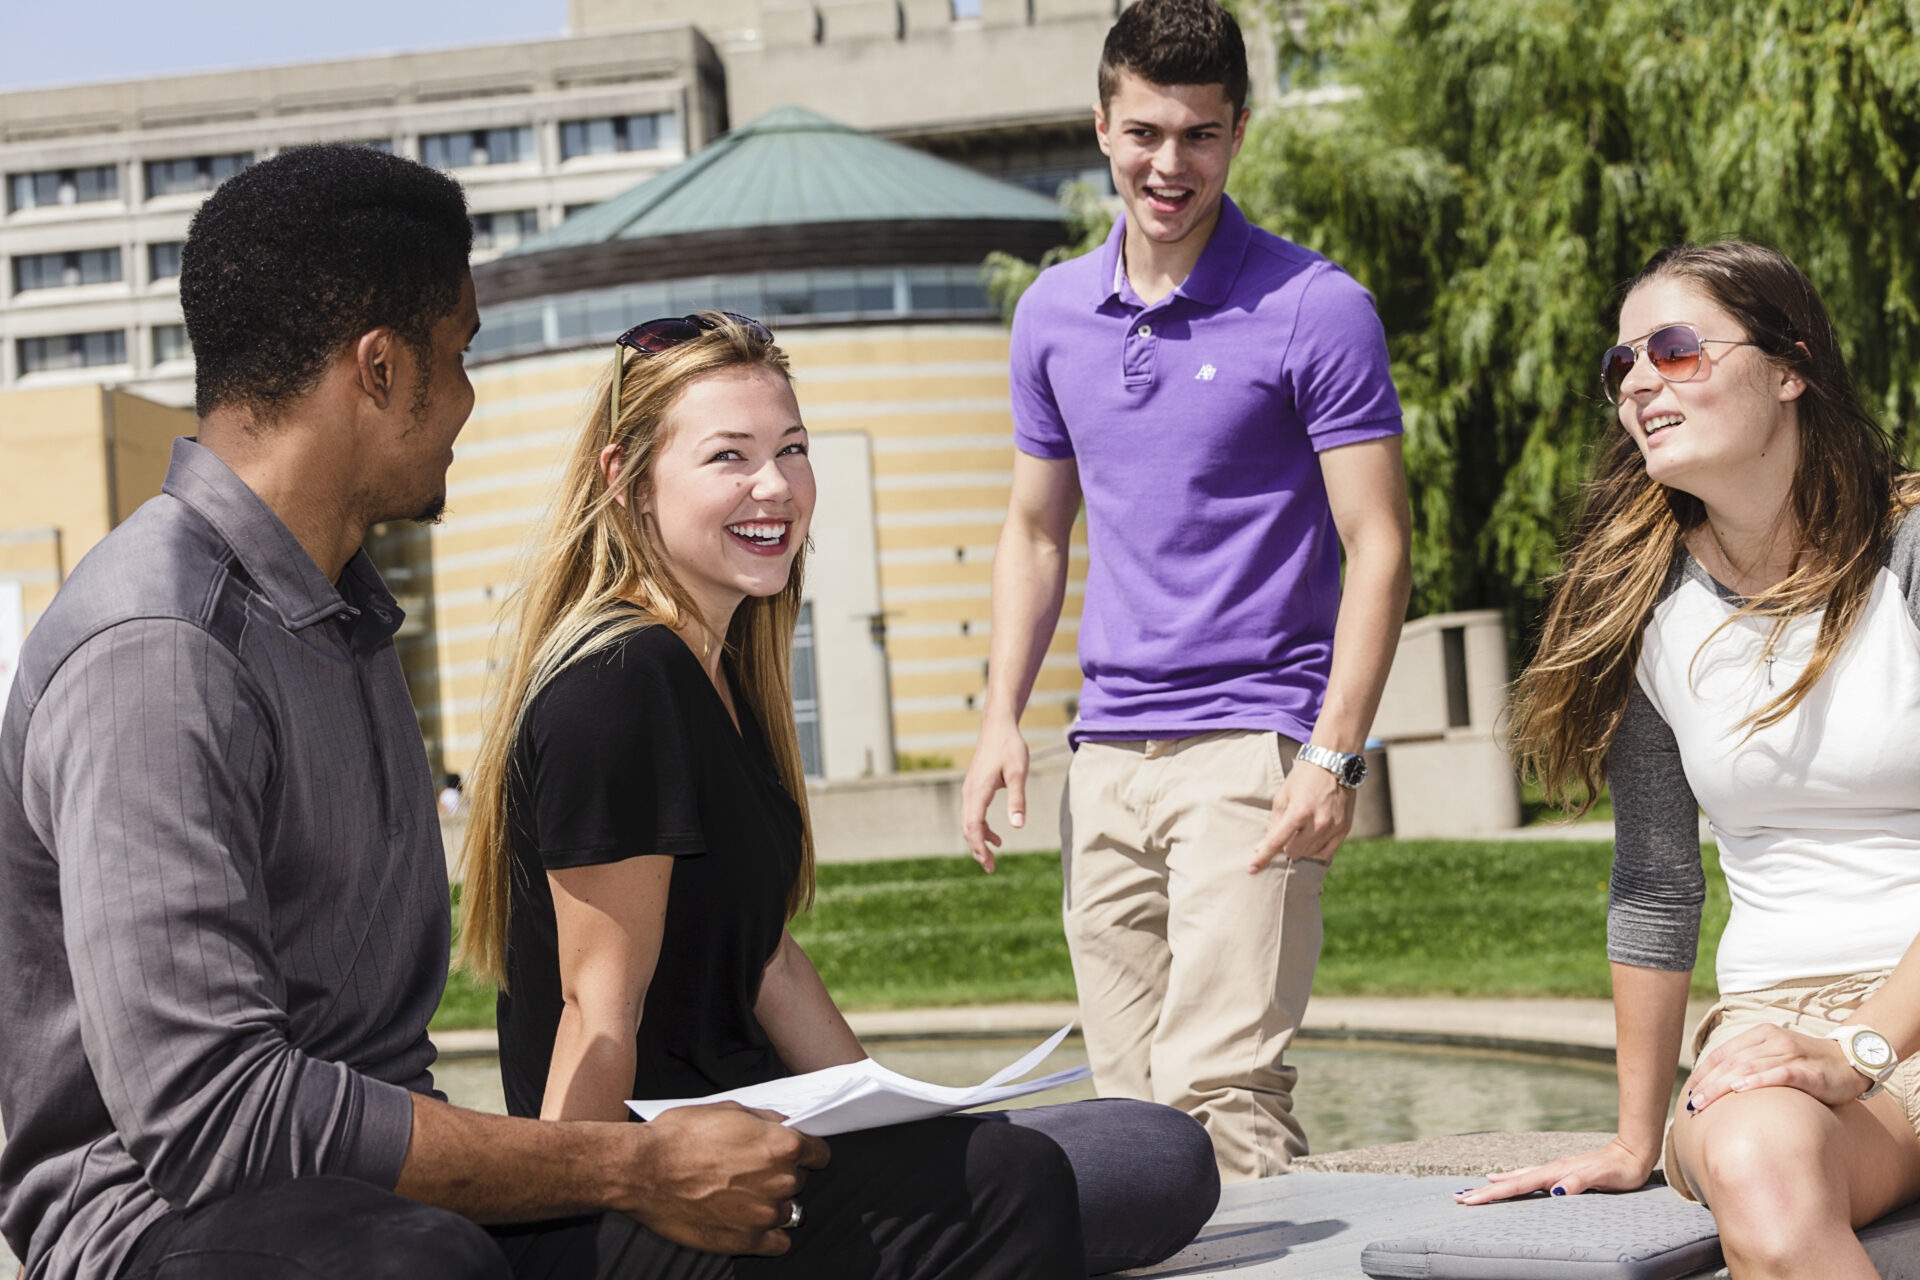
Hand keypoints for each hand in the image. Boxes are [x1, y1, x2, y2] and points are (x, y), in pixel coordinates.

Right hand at [623, 1102, 830, 1255]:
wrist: (644, 1171)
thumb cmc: (681, 1137)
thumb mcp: (730, 1110)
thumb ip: (766, 1120)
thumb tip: (784, 1125)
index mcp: (782, 1147)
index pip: (820, 1153)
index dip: (807, 1151)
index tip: (796, 1154)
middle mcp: (781, 1182)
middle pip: (801, 1181)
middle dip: (783, 1175)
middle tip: (753, 1170)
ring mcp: (764, 1215)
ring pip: (790, 1212)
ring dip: (773, 1204)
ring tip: (744, 1195)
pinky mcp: (746, 1241)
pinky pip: (779, 1243)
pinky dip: (769, 1234)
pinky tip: (750, 1221)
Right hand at [962, 719, 1028, 872]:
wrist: (998, 727)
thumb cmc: (1010, 747)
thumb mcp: (1018, 773)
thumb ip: (1017, 799)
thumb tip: (1017, 826)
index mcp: (978, 791)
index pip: (973, 826)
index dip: (979, 846)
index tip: (989, 863)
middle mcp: (969, 793)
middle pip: (967, 828)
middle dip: (977, 850)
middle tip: (991, 869)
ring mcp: (970, 791)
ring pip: (968, 823)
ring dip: (979, 842)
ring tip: (992, 859)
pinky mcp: (974, 788)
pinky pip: (973, 815)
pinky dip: (982, 829)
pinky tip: (998, 838)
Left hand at [1250, 756, 1354, 871]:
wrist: (1333, 764)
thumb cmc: (1303, 779)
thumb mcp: (1282, 797)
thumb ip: (1273, 825)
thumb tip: (1260, 848)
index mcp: (1298, 812)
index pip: (1276, 842)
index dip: (1262, 858)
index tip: (1252, 869)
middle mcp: (1318, 822)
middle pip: (1293, 852)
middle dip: (1286, 845)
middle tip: (1289, 830)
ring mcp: (1333, 827)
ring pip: (1309, 854)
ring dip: (1301, 846)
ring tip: (1303, 828)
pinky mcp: (1344, 829)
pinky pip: (1326, 853)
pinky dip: (1315, 849)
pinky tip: (1313, 837)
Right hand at [1454, 1136, 1656, 1203]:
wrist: (1632, 1154)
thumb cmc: (1619, 1170)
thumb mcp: (1602, 1178)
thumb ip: (1578, 1183)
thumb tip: (1554, 1191)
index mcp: (1554, 1173)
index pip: (1516, 1185)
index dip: (1492, 1194)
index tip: (1469, 1199)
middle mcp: (1549, 1170)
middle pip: (1510, 1182)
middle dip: (1483, 1191)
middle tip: (1459, 1198)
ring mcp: (1553, 1171)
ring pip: (1516, 1179)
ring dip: (1494, 1187)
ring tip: (1473, 1189)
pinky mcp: (1559, 1174)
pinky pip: (1526, 1178)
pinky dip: (1510, 1180)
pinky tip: (1504, 1179)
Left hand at [1684, 1023, 1867, 1114]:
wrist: (1851, 1061)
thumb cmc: (1807, 1064)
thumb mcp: (1774, 1058)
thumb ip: (1750, 1065)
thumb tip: (1717, 1088)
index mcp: (1759, 1035)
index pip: (1723, 1054)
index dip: (1703, 1073)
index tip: (1689, 1092)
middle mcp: (1773, 1040)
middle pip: (1731, 1062)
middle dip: (1708, 1083)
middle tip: (1692, 1104)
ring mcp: (1791, 1053)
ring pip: (1748, 1067)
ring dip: (1722, 1085)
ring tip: (1705, 1101)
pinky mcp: (1809, 1071)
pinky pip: (1779, 1074)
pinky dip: (1757, 1081)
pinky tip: (1739, 1089)